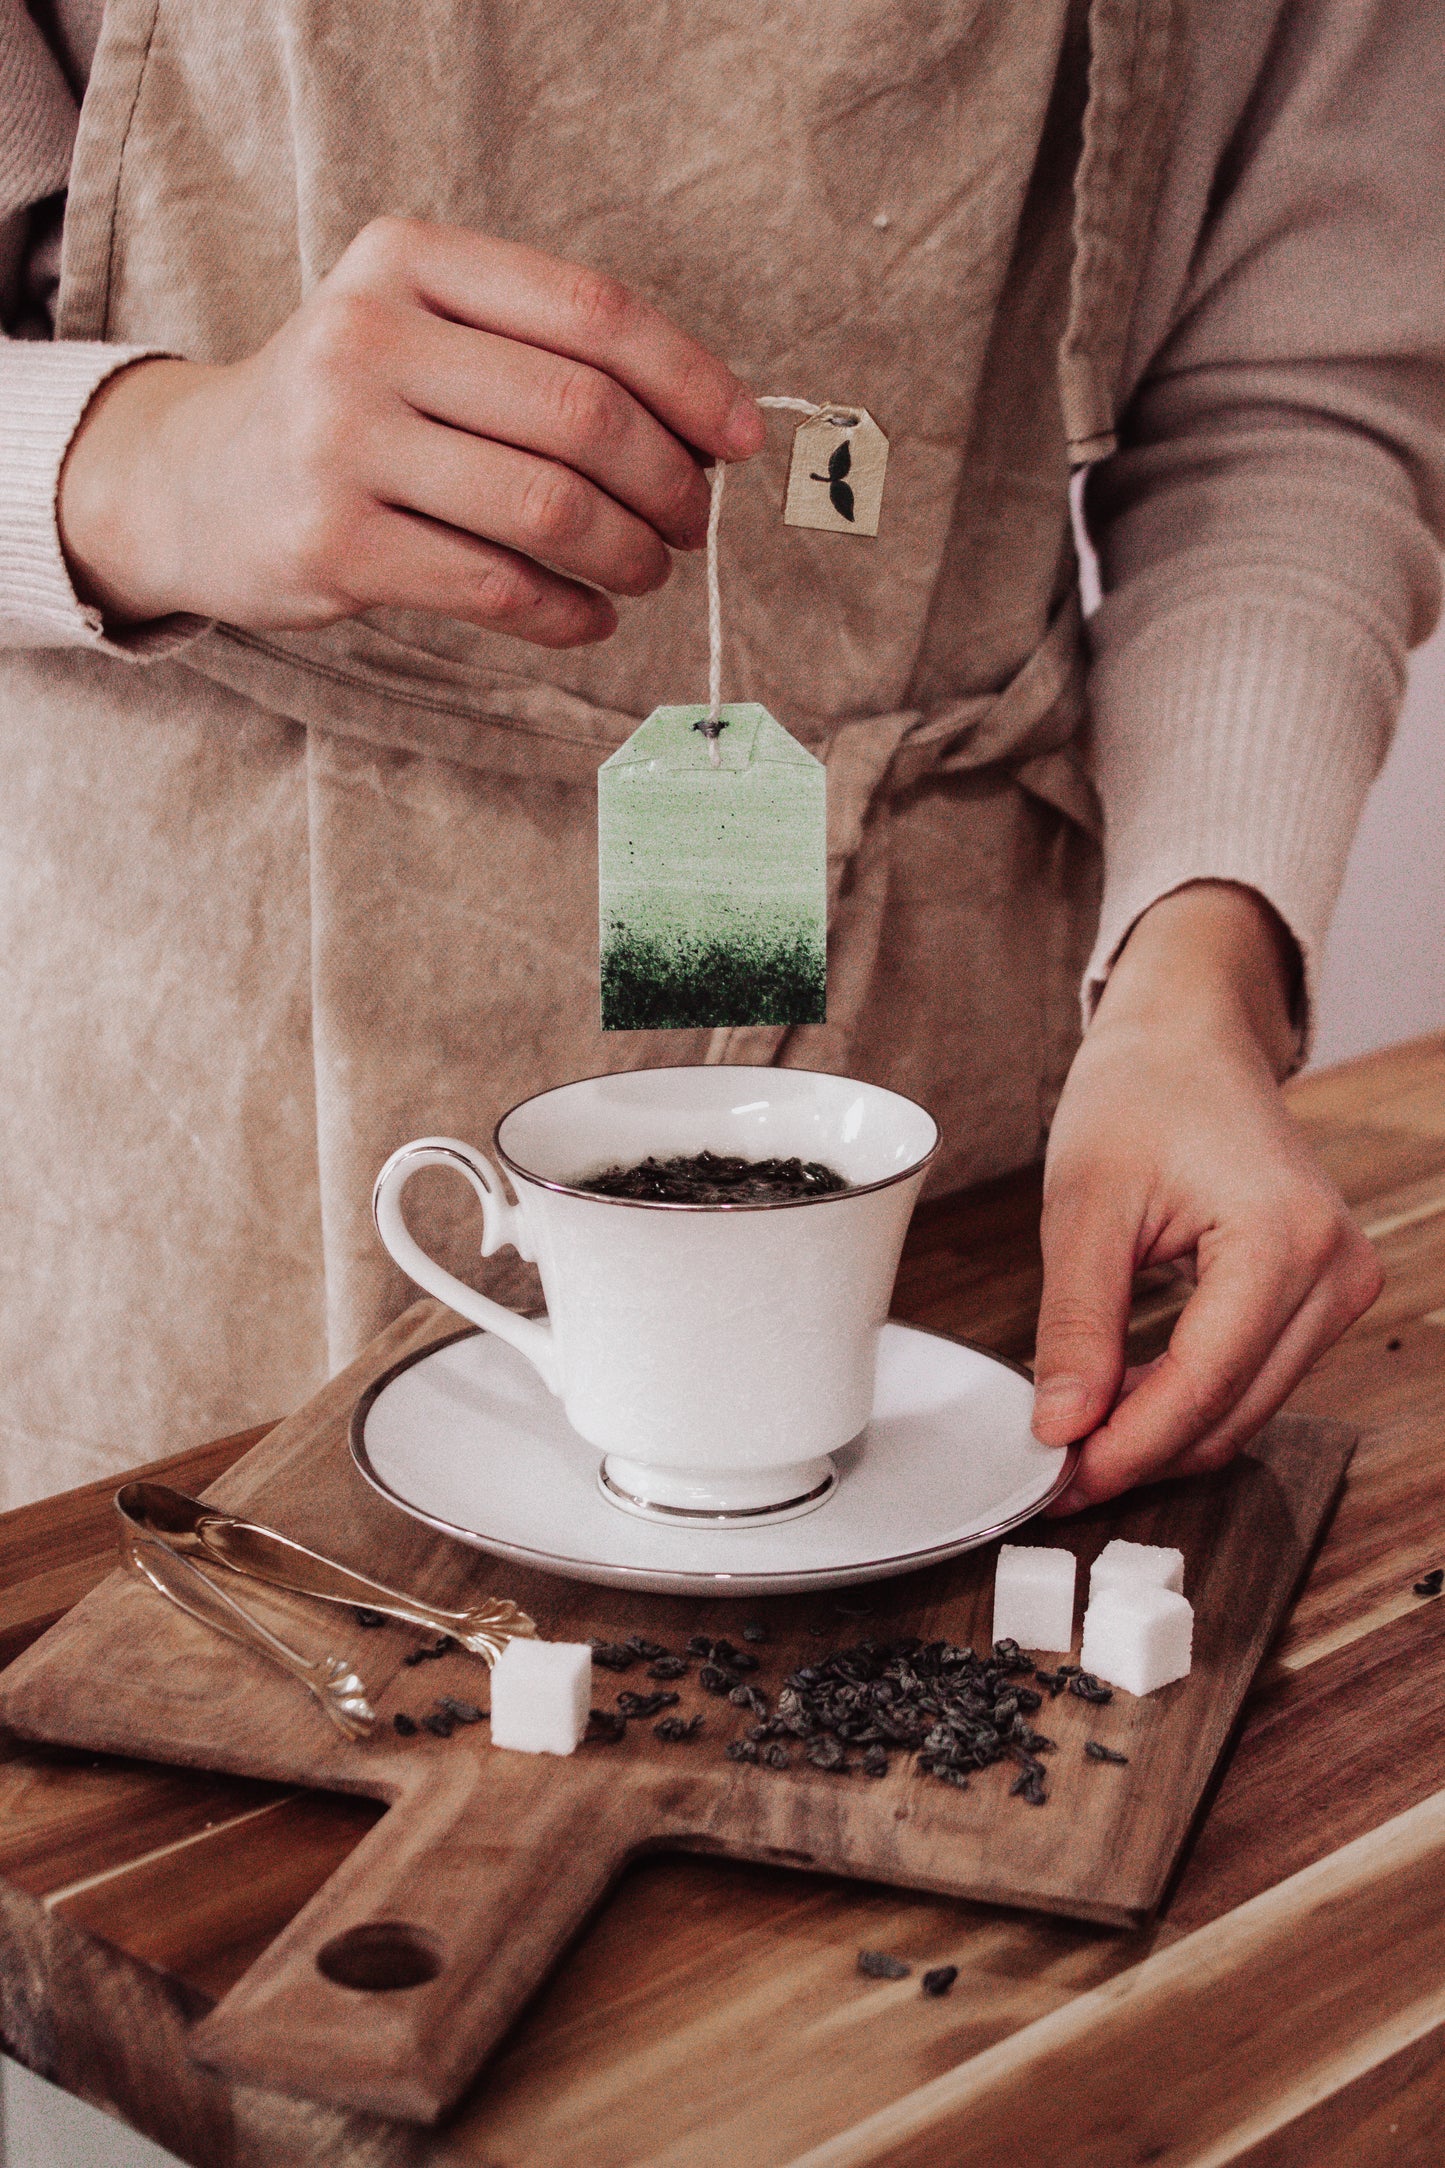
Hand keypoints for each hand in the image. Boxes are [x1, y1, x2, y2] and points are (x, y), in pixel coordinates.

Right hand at [57, 218, 763, 646]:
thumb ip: (541, 356)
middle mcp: (368, 335)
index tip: (742, 444)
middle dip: (668, 485)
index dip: (691, 383)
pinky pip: (498, 587)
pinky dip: (569, 613)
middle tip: (689, 526)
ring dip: (628, 555)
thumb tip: (709, 433)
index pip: (593, 313)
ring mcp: (342, 441)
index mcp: (410, 261)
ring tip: (643, 573)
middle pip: (583, 415)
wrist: (194, 481)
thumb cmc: (349, 411)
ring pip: (549, 509)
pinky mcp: (334, 544)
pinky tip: (588, 616)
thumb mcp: (422, 334)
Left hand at [1032, 881, 1381, 1510]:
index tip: (1058, 1479)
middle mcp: (1334, 1268)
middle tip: (1054, 1473)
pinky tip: (1124, 1403)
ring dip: (1163, 1435)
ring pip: (1247, 1408)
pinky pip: (1256, 1376)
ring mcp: (1342, 1282)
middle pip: (1230, 1411)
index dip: (1124, 1447)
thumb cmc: (1141, 1092)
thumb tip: (1062, 1427)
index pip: (1200, 1386)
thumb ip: (1077, 1324)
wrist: (1190, 1036)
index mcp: (1282, 1239)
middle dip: (1139, 1453)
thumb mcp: (1083, 1205)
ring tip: (1077, 1439)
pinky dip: (1189, 1400)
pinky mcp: (1326, 1291)